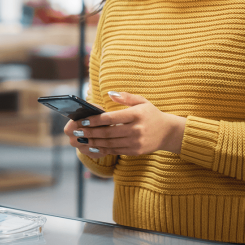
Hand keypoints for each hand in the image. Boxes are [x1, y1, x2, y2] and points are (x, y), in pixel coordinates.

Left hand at [64, 92, 186, 157]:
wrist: (168, 132)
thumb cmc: (151, 114)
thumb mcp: (141, 101)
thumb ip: (125, 97)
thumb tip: (110, 94)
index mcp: (136, 115)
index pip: (111, 118)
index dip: (95, 120)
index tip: (82, 121)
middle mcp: (137, 129)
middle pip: (108, 132)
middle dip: (90, 133)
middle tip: (77, 132)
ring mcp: (136, 142)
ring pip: (110, 143)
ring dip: (94, 142)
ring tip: (81, 140)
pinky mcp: (136, 151)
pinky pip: (116, 151)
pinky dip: (103, 149)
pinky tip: (93, 146)